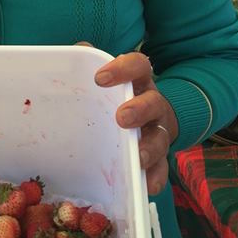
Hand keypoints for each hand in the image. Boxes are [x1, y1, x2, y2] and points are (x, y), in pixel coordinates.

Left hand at [93, 50, 178, 195]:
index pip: (139, 66)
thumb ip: (90, 63)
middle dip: (140, 109)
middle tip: (121, 118)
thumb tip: (76, 50)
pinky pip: (161, 170)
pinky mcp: (159, 158)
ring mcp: (158, 132)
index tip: (100, 78)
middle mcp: (154, 104)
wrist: (150, 118)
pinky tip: (145, 187)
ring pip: (161, 138)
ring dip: (149, 148)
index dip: (124, 68)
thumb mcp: (108, 80)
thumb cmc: (118, 96)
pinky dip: (154, 178)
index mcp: (139, 81)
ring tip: (137, 158)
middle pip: (154, 103)